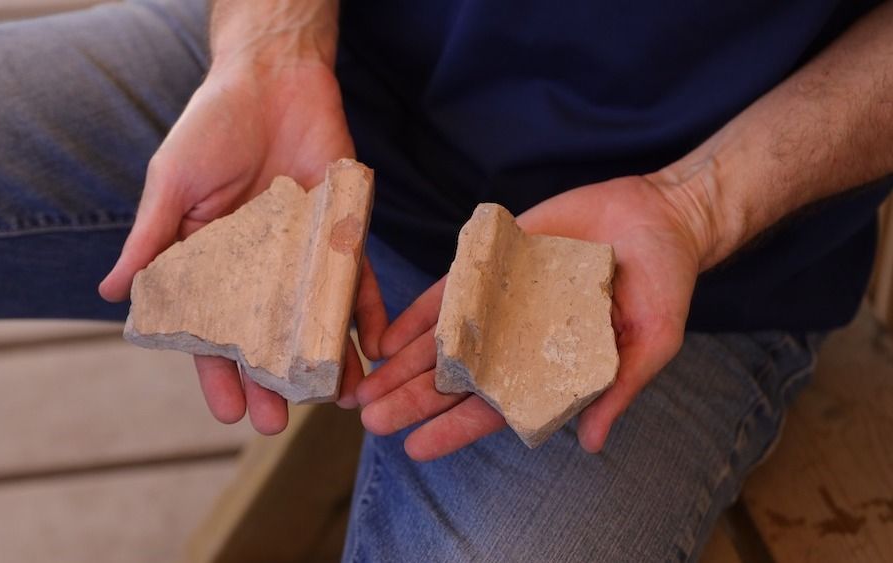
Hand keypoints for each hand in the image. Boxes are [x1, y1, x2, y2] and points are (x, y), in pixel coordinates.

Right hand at [98, 61, 386, 433]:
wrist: (272, 76)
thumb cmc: (212, 125)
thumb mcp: (172, 183)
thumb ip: (150, 238)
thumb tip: (110, 294)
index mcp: (211, 260)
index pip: (211, 328)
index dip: (217, 371)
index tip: (225, 411)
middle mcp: (259, 266)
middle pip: (266, 336)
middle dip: (271, 380)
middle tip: (276, 423)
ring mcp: (302, 253)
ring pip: (314, 319)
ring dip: (324, 360)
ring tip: (335, 400)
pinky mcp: (341, 232)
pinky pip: (358, 279)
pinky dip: (368, 312)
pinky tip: (375, 347)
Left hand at [356, 175, 704, 459]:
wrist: (658, 217)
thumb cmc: (664, 286)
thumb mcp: (654, 341)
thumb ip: (618, 387)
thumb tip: (591, 444)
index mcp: (548, 370)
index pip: (495, 410)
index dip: (454, 430)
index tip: (414, 449)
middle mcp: (515, 342)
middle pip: (454, 380)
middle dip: (411, 400)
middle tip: (370, 420)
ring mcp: (499, 303)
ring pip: (440, 341)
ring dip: (401, 365)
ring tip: (363, 386)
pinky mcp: (490, 264)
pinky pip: (446, 292)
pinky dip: (416, 315)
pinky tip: (386, 336)